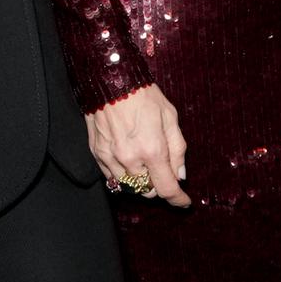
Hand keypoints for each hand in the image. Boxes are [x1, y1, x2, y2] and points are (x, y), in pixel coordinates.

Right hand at [87, 84, 189, 206]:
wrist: (110, 79)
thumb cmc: (144, 95)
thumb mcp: (170, 117)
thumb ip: (177, 148)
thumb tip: (179, 174)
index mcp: (152, 150)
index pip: (166, 188)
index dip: (177, 199)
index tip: (183, 202)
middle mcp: (130, 159)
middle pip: (147, 191)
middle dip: (158, 185)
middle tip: (162, 170)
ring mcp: (110, 158)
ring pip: (129, 186)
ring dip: (140, 181)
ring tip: (144, 163)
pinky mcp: (96, 153)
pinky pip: (111, 177)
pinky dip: (123, 174)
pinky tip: (128, 159)